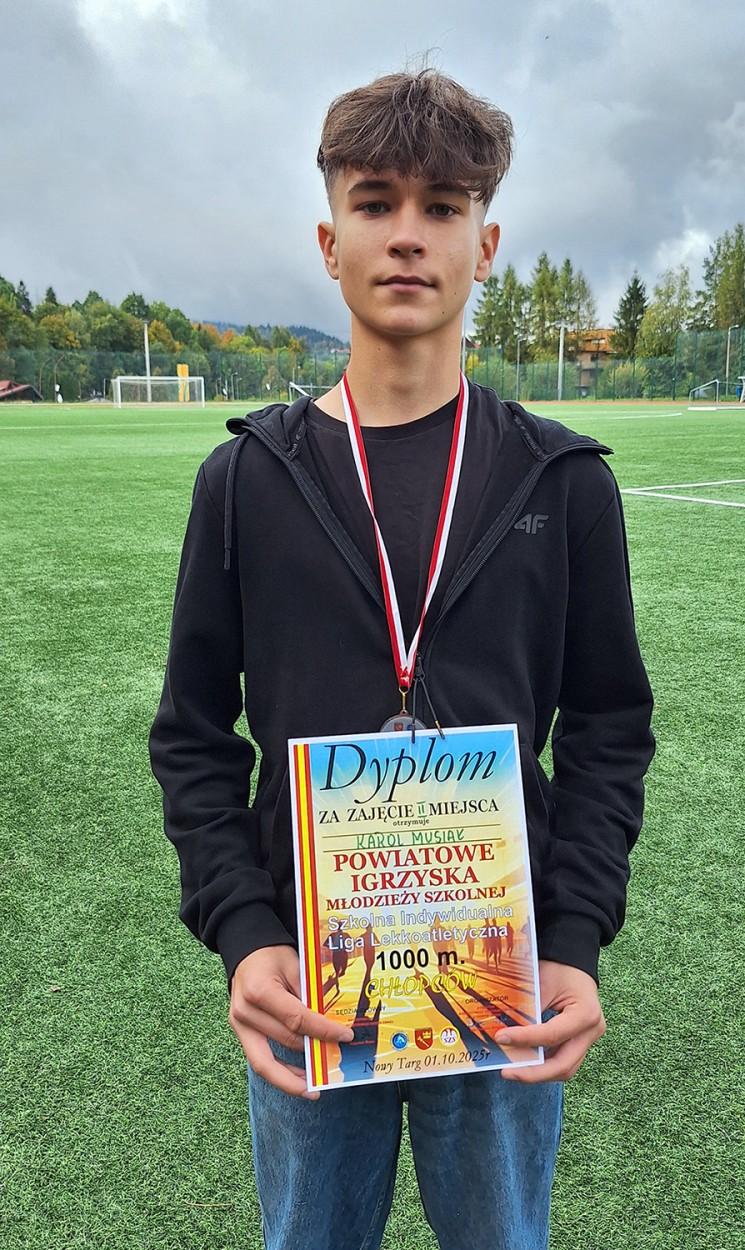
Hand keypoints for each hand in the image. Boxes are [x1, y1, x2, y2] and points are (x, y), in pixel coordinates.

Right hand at [229, 945, 353, 1099]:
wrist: (245, 950)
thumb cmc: (272, 954)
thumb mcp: (295, 965)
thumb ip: (310, 994)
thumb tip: (330, 1023)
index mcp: (260, 991)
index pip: (297, 1019)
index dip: (323, 1031)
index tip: (345, 1036)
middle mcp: (245, 1012)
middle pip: (286, 1040)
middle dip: (314, 1052)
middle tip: (338, 1060)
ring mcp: (239, 1025)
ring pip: (267, 1062)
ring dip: (293, 1076)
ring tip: (313, 1089)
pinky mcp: (239, 1032)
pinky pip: (259, 1061)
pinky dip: (279, 1073)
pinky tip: (298, 1080)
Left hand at [496, 959, 605, 1082]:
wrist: (574, 961)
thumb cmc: (559, 967)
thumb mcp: (542, 982)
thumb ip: (527, 1010)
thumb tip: (505, 1034)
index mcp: (585, 1014)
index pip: (552, 1035)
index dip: (525, 1040)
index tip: (501, 1038)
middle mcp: (592, 1031)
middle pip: (564, 1065)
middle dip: (534, 1073)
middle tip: (507, 1072)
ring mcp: (589, 1039)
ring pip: (565, 1068)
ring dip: (538, 1072)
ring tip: (512, 1069)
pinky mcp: (581, 1042)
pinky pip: (563, 1059)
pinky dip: (544, 1063)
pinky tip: (524, 1060)